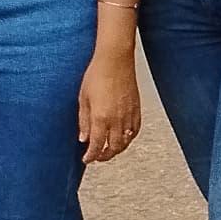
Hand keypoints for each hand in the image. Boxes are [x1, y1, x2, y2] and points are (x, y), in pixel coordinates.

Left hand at [75, 44, 141, 164]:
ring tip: (109, 150)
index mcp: (100, 118)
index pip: (96, 145)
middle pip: (113, 148)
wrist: (115, 60)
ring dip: (117, 150)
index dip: (91, 156)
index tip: (86, 159)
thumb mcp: (83, 99)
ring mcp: (128, 115)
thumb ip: (83, 121)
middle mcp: (117, 120)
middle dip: (104, 156)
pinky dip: (129, 139)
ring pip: (125, 142)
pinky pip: (135, 131)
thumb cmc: (97, 75)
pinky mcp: (137, 110)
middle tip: (97, 157)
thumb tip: (83, 138)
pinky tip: (123, 139)